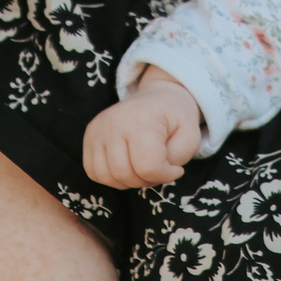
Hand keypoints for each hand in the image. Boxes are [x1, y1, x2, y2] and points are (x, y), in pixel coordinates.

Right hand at [82, 66, 203, 186]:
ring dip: (128, 181)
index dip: (165, 175)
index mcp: (142, 119)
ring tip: (143, 168)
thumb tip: (157, 174)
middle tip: (159, 169)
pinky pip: (93, 171)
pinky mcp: (89, 136)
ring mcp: (98, 129)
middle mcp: (114, 122)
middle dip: (146, 180)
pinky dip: (111, 177)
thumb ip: (178, 159)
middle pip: (125, 174)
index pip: (148, 166)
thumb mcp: (191, 136)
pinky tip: (127, 166)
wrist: (158, 99)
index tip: (175, 169)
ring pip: (107, 176)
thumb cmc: (175, 120)